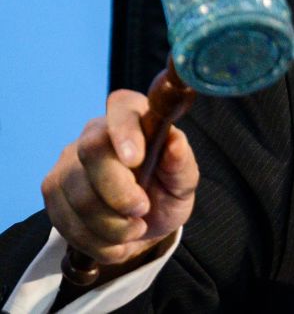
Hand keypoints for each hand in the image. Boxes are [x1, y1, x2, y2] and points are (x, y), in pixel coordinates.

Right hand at [42, 90, 198, 267]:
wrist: (143, 223)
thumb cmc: (166, 191)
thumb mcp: (183, 182)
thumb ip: (181, 163)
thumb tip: (175, 142)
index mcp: (133, 118)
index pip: (122, 108)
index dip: (125, 131)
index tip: (136, 159)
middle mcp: (95, 133)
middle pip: (92, 152)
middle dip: (119, 192)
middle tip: (142, 210)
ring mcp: (68, 162)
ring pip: (78, 195)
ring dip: (111, 226)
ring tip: (135, 229)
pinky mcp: (53, 191)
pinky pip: (66, 221)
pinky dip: (96, 241)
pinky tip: (115, 242)